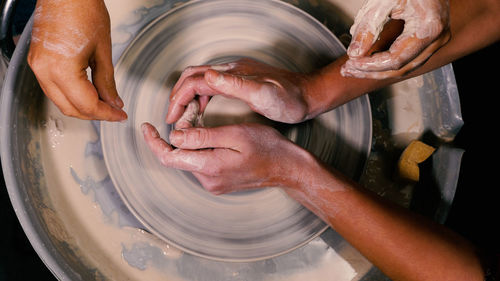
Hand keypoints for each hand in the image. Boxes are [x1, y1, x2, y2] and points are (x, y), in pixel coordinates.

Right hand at [28, 0, 126, 120]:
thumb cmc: (82, 10)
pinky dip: (72, 95)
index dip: (106, 114)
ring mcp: (38, 66)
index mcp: (61, 69)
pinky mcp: (38, 61)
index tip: (119, 116)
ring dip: (83, 106)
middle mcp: (44, 71)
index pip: (86, 105)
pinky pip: (54, 88)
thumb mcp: (103, 51)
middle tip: (114, 112)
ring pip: (61, 101)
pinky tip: (89, 92)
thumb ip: (107, 81)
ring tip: (105, 103)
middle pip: (70, 108)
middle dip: (94, 114)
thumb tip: (113, 102)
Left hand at [141, 122, 312, 194]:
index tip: (146, 126)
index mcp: (209, 167)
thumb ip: (202, 137)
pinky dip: (198, 146)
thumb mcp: (235, 134)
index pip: (169, 157)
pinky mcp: (218, 181)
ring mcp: (213, 183)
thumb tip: (174, 137)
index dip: (153, 141)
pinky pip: (199, 162)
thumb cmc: (266, 146)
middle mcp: (207, 180)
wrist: (286, 167)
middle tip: (190, 112)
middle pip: (178, 155)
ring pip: (188, 157)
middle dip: (177, 132)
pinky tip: (208, 133)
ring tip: (201, 117)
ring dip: (189, 138)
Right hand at [166, 58, 311, 124]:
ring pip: (201, 83)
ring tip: (183, 119)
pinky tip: (202, 113)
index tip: (172, 118)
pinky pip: (212, 89)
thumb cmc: (288, 99)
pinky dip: (201, 100)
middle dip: (178, 97)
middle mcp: (231, 71)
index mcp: (232, 73)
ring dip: (188, 99)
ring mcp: (236, 76)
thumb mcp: (262, 94)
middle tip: (172, 118)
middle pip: (193, 78)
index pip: (194, 81)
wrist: (308, 97)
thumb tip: (208, 75)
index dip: (179, 99)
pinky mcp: (241, 84)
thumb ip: (235, 84)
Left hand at [341, 0, 450, 78]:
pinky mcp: (430, 39)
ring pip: (404, 67)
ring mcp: (436, 40)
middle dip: (370, 71)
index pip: (396, 59)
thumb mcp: (383, 1)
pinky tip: (368, 61)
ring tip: (354, 68)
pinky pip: (407, 58)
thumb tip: (354, 53)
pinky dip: (386, 62)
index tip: (351, 63)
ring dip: (377, 70)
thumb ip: (368, 27)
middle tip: (348, 70)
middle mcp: (437, 38)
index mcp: (429, 27)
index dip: (370, 65)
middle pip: (400, 68)